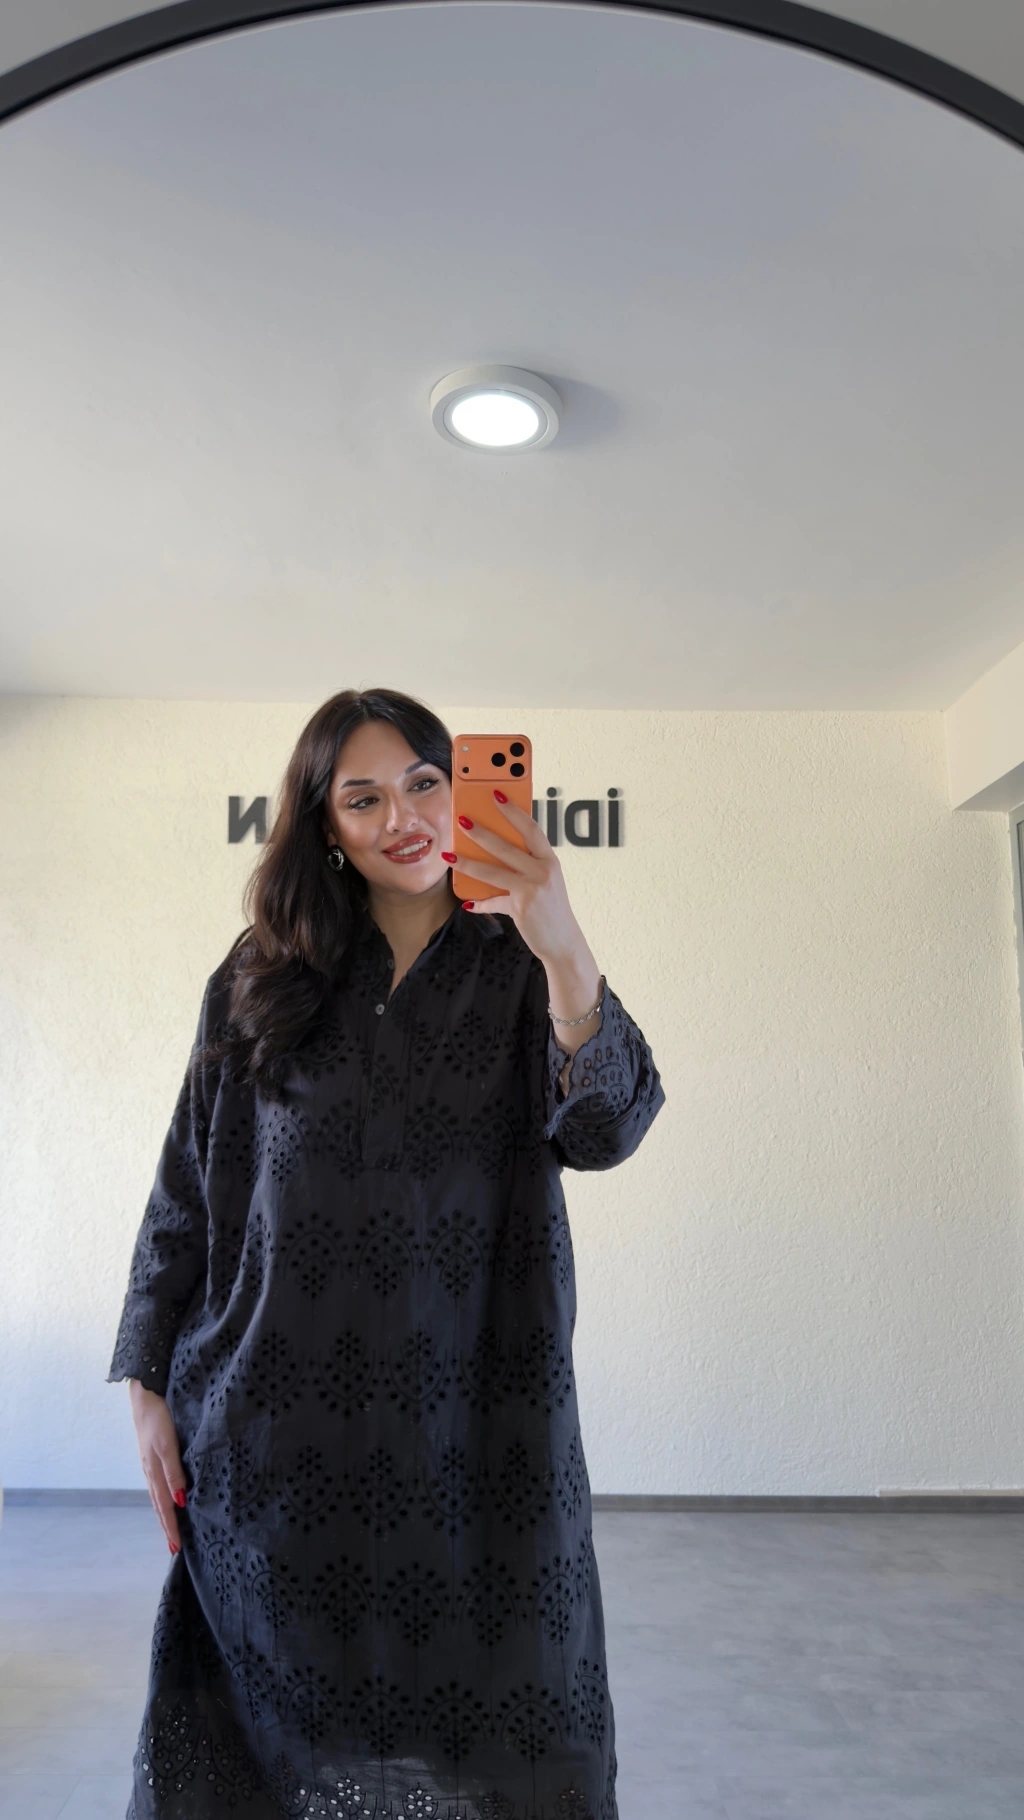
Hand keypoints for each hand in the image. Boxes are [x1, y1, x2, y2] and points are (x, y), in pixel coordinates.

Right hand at [128, 1379, 187, 1553]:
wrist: (144, 1396)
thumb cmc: (158, 1419)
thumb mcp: (167, 1445)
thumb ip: (174, 1472)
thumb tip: (180, 1501)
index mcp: (155, 1472)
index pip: (165, 1507)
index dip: (171, 1527)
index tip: (176, 1548)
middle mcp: (151, 1472)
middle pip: (160, 1505)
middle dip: (167, 1527)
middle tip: (174, 1549)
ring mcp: (150, 1464)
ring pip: (158, 1496)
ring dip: (164, 1515)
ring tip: (170, 1531)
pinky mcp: (152, 1455)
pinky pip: (158, 1483)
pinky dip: (163, 1498)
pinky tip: (167, 1499)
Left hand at [454, 793, 590, 969]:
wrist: (564, 942)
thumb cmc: (552, 908)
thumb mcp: (546, 881)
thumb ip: (526, 865)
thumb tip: (493, 851)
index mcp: (550, 860)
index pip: (531, 828)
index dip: (513, 811)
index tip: (496, 794)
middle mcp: (543, 872)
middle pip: (506, 847)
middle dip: (481, 832)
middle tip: (461, 820)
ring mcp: (531, 890)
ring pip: (492, 872)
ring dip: (467, 862)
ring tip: (449, 855)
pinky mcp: (520, 908)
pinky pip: (493, 902)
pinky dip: (479, 903)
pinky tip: (467, 902)